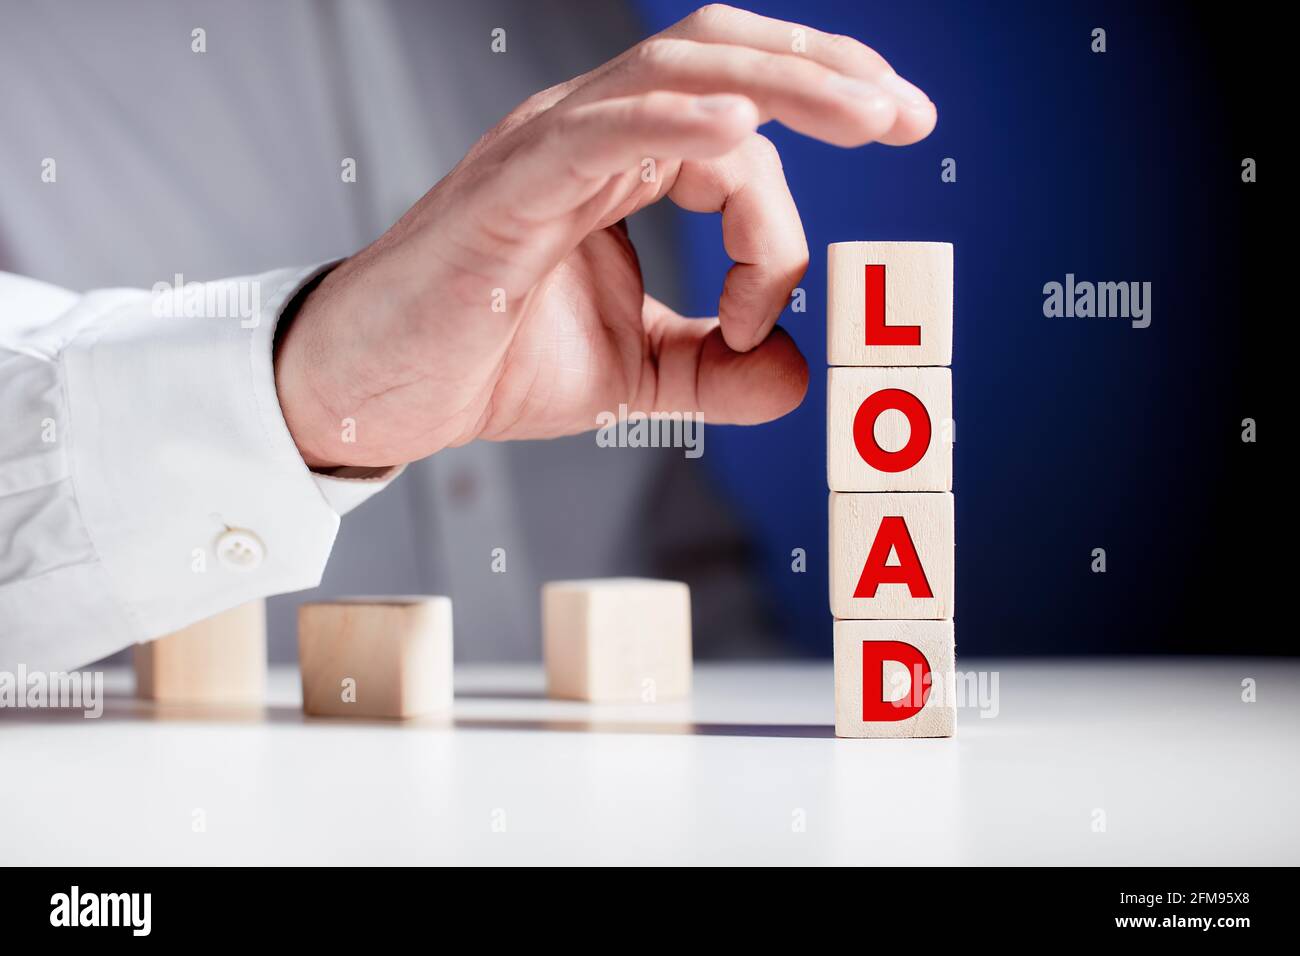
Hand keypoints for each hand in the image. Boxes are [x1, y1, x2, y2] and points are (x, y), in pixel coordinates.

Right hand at [274, 4, 936, 467]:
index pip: (738, 136)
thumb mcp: (633, 373)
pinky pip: (603, 130)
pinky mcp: (510, 189)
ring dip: (784, 84)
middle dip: (827, 75)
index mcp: (619, 159)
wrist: (379, 393)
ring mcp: (546, 146)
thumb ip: (714, 367)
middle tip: (909, 114)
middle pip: (722, 56)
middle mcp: (589, 132)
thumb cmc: (487, 362)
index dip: (783, 221)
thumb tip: (800, 376)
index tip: (767, 318)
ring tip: (869, 112)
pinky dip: (675, 122)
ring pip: (679, 72)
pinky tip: (741, 132)